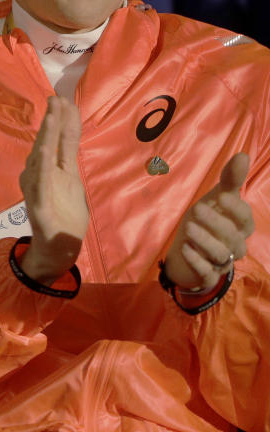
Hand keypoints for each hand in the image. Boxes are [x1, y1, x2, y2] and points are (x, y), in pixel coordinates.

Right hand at [18, 96, 89, 284]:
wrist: (57, 252)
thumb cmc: (65, 219)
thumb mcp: (73, 185)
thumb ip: (68, 160)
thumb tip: (65, 136)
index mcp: (57, 171)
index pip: (62, 140)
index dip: (65, 119)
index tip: (68, 99)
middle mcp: (44, 176)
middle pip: (49, 144)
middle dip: (54, 120)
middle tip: (57, 97)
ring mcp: (39, 191)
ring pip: (41, 159)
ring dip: (46, 137)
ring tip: (51, 116)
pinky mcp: (39, 207)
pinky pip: (39, 184)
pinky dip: (40, 166)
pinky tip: (43, 151)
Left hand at [164, 153, 252, 291]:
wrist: (188, 251)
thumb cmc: (208, 221)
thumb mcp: (217, 200)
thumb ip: (230, 180)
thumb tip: (243, 155)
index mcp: (240, 226)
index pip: (246, 218)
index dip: (236, 208)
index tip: (222, 196)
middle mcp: (235, 245)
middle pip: (233, 237)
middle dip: (217, 223)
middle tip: (197, 209)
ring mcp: (222, 262)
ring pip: (221, 256)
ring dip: (205, 242)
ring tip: (189, 228)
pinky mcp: (207, 275)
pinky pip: (207, 273)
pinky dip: (197, 262)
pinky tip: (185, 249)